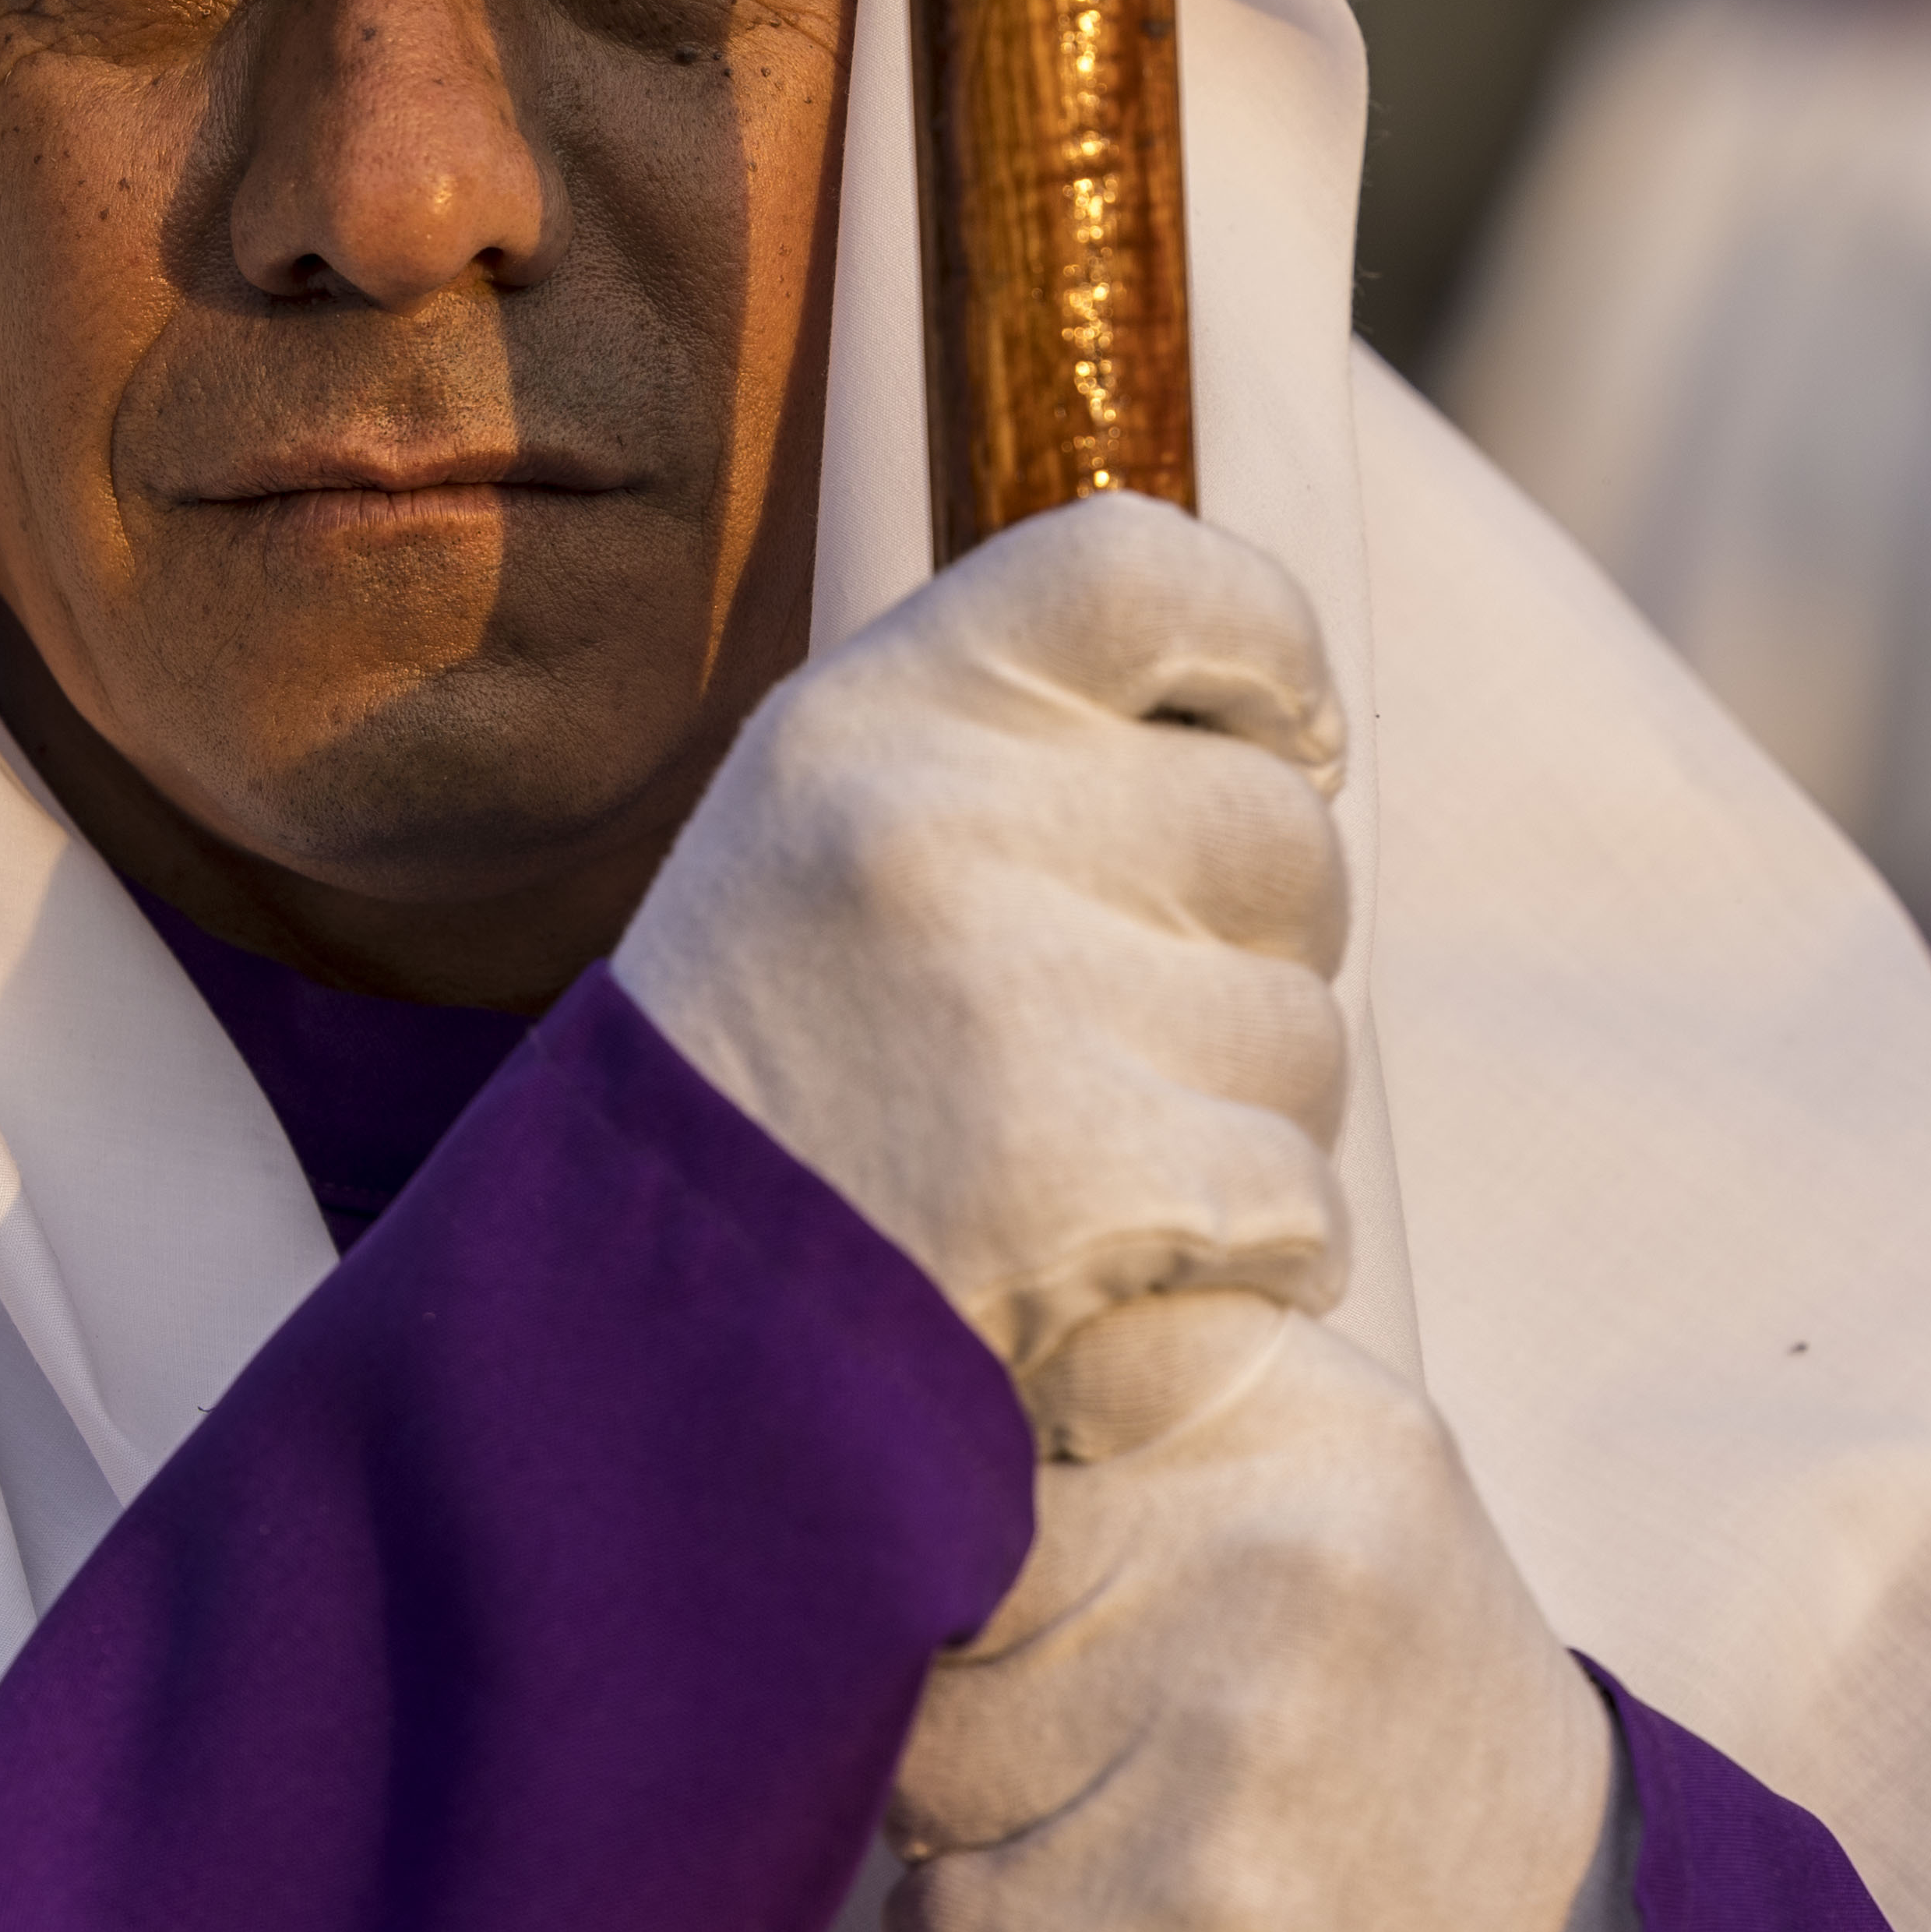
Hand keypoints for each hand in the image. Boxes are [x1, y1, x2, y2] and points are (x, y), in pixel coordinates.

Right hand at [612, 494, 1354, 1393]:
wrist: (625, 1364)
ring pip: (1305, 1032)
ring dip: (1246, 1126)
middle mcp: (931, 820)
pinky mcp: (1080, 1176)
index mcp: (859, 716)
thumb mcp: (821, 853)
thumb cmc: (766, 1102)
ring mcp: (1008, 997)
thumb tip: (1275, 732)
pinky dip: (1252, 1267)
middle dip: (1252, 950)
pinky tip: (1121, 1284)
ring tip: (1090, 1177)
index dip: (1262, 644)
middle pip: (1277, 826)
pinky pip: (1299, 1203)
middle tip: (1127, 1045)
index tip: (1290, 739)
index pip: (1141, 567)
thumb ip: (1011, 763)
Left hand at [887, 1307, 1618, 1931]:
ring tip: (1106, 1803)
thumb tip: (891, 1329)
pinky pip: (944, 1921)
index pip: (1005, 1364)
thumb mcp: (1318, 1455)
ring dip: (967, 1803)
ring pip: (920, 1757)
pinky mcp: (1183, 1921)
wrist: (1561, 1916)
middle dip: (960, 1652)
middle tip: (1074, 1692)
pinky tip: (1108, 1914)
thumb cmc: (1377, 1663)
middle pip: (939, 1578)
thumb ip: (1131, 1363)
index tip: (981, 1492)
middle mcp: (1279, 1549)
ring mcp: (1234, 1740)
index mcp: (1304, 1409)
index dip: (951, 1449)